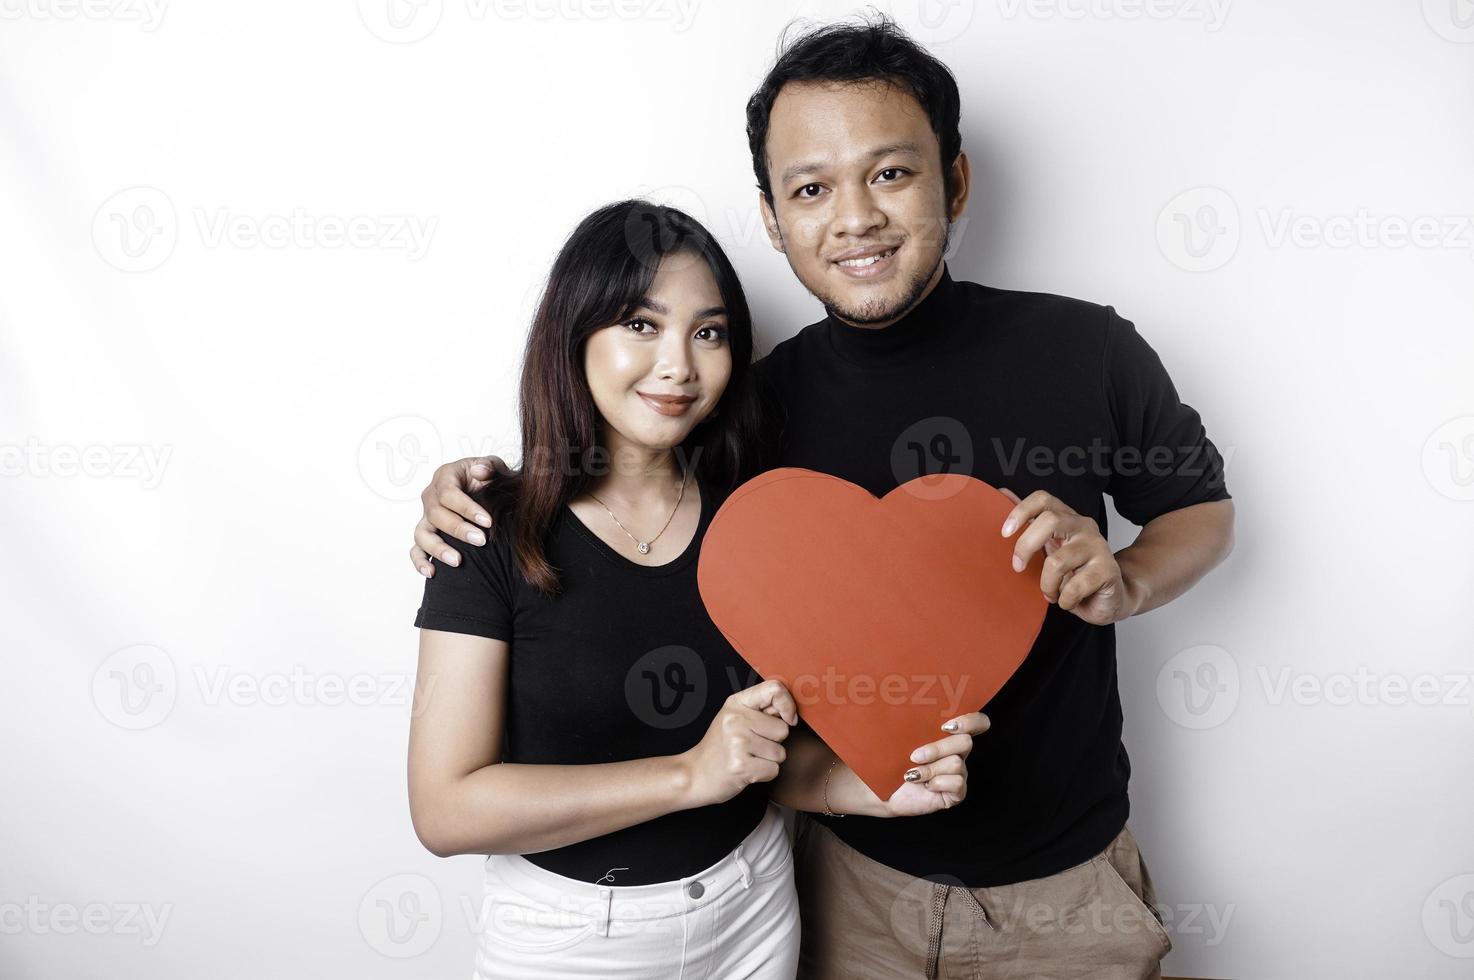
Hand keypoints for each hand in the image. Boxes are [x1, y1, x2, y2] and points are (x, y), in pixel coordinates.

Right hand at [411, 456, 513, 575]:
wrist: (488, 493)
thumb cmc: (490, 479)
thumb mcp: (494, 467)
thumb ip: (490, 466)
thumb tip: (480, 472)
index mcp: (446, 477)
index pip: (449, 494)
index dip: (467, 508)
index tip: (488, 522)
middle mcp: (431, 497)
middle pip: (436, 514)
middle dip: (459, 529)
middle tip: (481, 541)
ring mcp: (426, 517)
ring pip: (422, 534)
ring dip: (438, 548)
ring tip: (457, 561)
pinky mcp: (426, 534)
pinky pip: (416, 549)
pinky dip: (420, 562)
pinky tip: (432, 573)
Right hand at [677, 680, 797, 808]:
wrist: (695, 774)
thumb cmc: (720, 747)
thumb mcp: (735, 718)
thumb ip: (762, 710)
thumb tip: (791, 710)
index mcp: (736, 703)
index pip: (774, 689)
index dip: (788, 705)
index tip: (787, 719)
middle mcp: (736, 719)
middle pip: (783, 729)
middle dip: (774, 742)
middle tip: (752, 746)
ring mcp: (737, 742)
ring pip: (780, 753)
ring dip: (768, 760)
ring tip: (748, 758)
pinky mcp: (741, 766)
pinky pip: (773, 770)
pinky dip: (764, 774)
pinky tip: (747, 770)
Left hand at [879, 711, 988, 816]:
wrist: (881, 790)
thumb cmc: (889, 759)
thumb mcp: (897, 736)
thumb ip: (909, 721)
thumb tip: (904, 698)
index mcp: (948, 734)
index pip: (976, 722)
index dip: (970, 721)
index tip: (946, 726)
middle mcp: (957, 752)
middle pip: (966, 741)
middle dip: (938, 748)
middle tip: (914, 756)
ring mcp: (958, 773)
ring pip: (956, 763)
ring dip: (930, 769)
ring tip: (912, 774)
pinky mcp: (956, 792)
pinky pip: (957, 783)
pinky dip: (937, 783)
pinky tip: (924, 785)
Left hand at [998, 487, 1140, 625]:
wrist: (1112, 597)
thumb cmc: (1076, 572)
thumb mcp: (1050, 546)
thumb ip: (1030, 523)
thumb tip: (1003, 493)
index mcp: (1066, 518)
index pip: (1043, 499)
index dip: (1021, 511)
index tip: (1005, 533)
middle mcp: (1083, 526)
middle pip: (1049, 520)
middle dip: (1025, 546)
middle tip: (1018, 568)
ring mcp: (1098, 546)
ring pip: (1057, 561)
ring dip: (1047, 585)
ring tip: (1051, 593)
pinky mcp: (1108, 570)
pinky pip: (1074, 586)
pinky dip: (1065, 600)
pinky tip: (1068, 601)